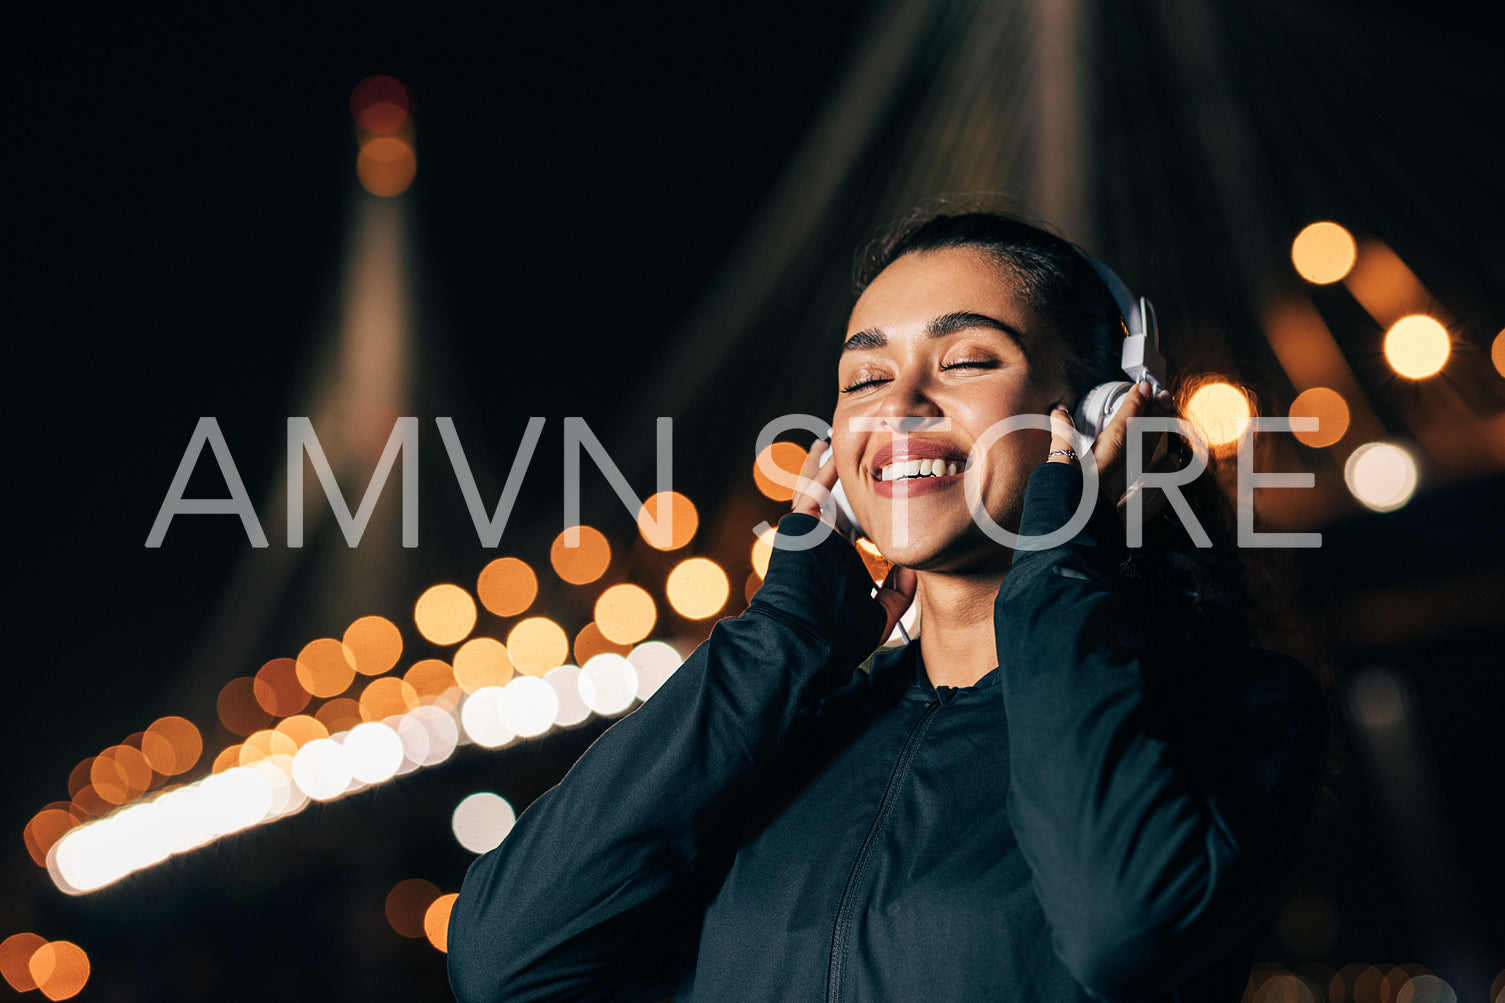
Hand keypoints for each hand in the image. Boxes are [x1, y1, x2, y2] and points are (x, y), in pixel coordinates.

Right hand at [793, 440, 916, 640]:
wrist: (807, 639)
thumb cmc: (839, 634)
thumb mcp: (882, 613)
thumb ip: (899, 590)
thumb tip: (915, 566)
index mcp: (841, 561)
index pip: (857, 525)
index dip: (872, 508)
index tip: (889, 491)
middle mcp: (824, 543)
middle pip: (839, 501)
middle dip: (851, 479)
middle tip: (866, 453)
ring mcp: (809, 535)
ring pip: (819, 492)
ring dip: (829, 467)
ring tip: (839, 441)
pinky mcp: (797, 529)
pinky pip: (807, 492)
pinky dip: (815, 470)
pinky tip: (825, 449)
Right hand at [1048, 383, 1179, 524]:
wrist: (1056, 564)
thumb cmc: (1047, 525)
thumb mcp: (1045, 478)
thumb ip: (1057, 443)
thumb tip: (1059, 412)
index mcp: (1083, 473)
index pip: (1113, 431)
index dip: (1128, 407)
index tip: (1141, 387)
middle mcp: (1106, 485)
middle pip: (1135, 446)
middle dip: (1151, 418)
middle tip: (1165, 397)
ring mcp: (1118, 505)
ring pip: (1149, 472)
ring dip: (1163, 449)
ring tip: (1175, 434)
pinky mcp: (1122, 526)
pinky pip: (1149, 503)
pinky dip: (1162, 486)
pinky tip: (1171, 476)